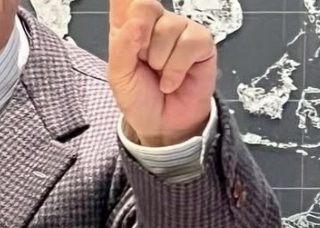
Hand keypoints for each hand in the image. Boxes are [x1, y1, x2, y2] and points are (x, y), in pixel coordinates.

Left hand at [107, 0, 215, 146]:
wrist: (162, 124)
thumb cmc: (139, 97)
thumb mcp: (119, 76)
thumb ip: (122, 48)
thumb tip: (135, 22)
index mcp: (126, 26)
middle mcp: (154, 23)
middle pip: (144, 6)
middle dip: (140, 39)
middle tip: (142, 62)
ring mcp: (179, 29)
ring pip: (166, 31)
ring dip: (159, 62)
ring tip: (159, 75)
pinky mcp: (200, 42)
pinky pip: (188, 45)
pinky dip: (176, 70)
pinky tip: (172, 80)